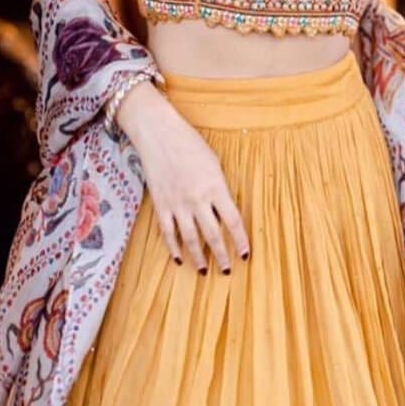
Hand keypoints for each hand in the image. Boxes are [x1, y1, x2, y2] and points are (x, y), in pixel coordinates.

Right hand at [115, 81, 249, 273]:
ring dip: (199, 258)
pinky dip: (174, 248)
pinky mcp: (160, 205)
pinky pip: (168, 233)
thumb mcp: (214, 164)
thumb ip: (220, 189)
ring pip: (190, 239)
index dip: (240, 241)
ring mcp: (177, 204)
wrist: (159, 134)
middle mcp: (197, 199)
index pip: (233, 221)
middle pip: (213, 235)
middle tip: (227, 271)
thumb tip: (224, 212)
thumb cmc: (190, 144)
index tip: (245, 255)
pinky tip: (180, 259)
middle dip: (222, 256)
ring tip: (205, 271)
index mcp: (215, 187)